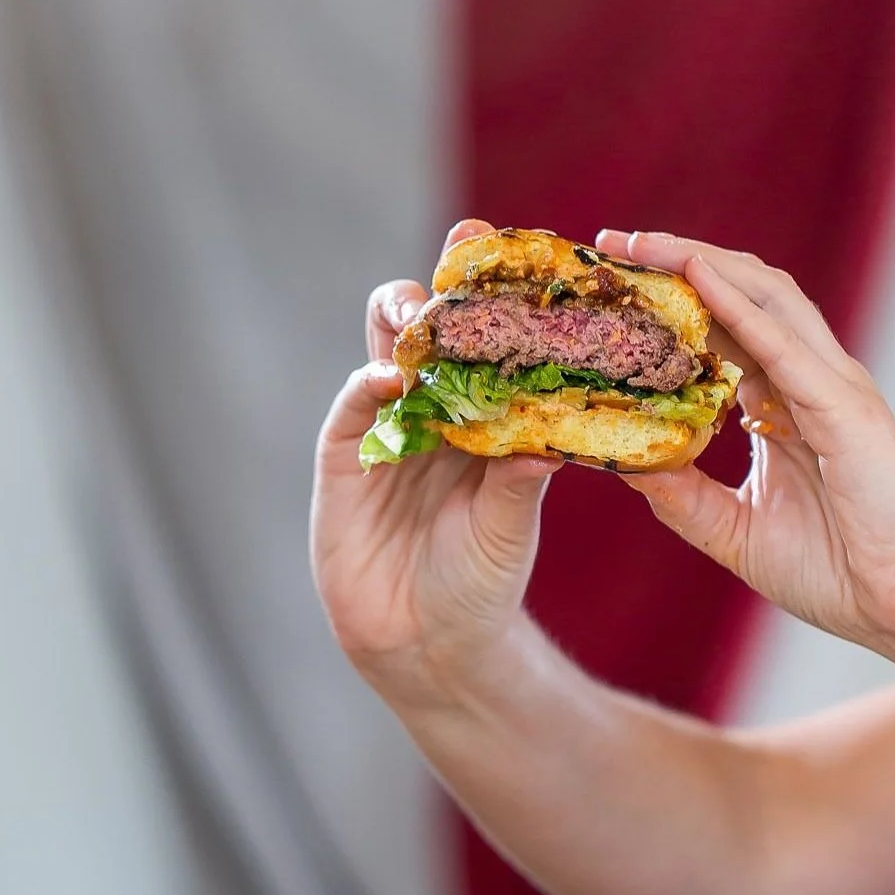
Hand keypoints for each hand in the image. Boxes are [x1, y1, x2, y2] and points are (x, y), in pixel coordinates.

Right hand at [310, 219, 560, 706]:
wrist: (428, 646)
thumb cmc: (481, 580)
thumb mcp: (510, 525)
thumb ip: (521, 477)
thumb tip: (552, 437)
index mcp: (482, 412)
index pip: (488, 339)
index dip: (497, 294)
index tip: (519, 251)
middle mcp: (432, 408)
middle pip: (431, 327)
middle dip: (443, 284)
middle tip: (464, 248)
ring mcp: (384, 427)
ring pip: (384, 351)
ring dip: (400, 320)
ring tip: (420, 310)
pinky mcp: (342, 458)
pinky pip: (351, 409)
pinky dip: (365, 387)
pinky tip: (387, 379)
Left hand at [596, 229, 894, 654]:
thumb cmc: (840, 572)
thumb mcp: (735, 529)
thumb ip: (683, 494)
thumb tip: (623, 463)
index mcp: (785, 401)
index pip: (723, 324)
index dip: (671, 295)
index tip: (614, 277)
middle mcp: (809, 380)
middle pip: (741, 291)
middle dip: (677, 259)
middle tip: (613, 243)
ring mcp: (832, 387)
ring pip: (765, 297)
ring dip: (701, 263)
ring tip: (643, 244)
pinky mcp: (845, 409)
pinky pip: (784, 345)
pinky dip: (738, 307)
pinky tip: (697, 279)